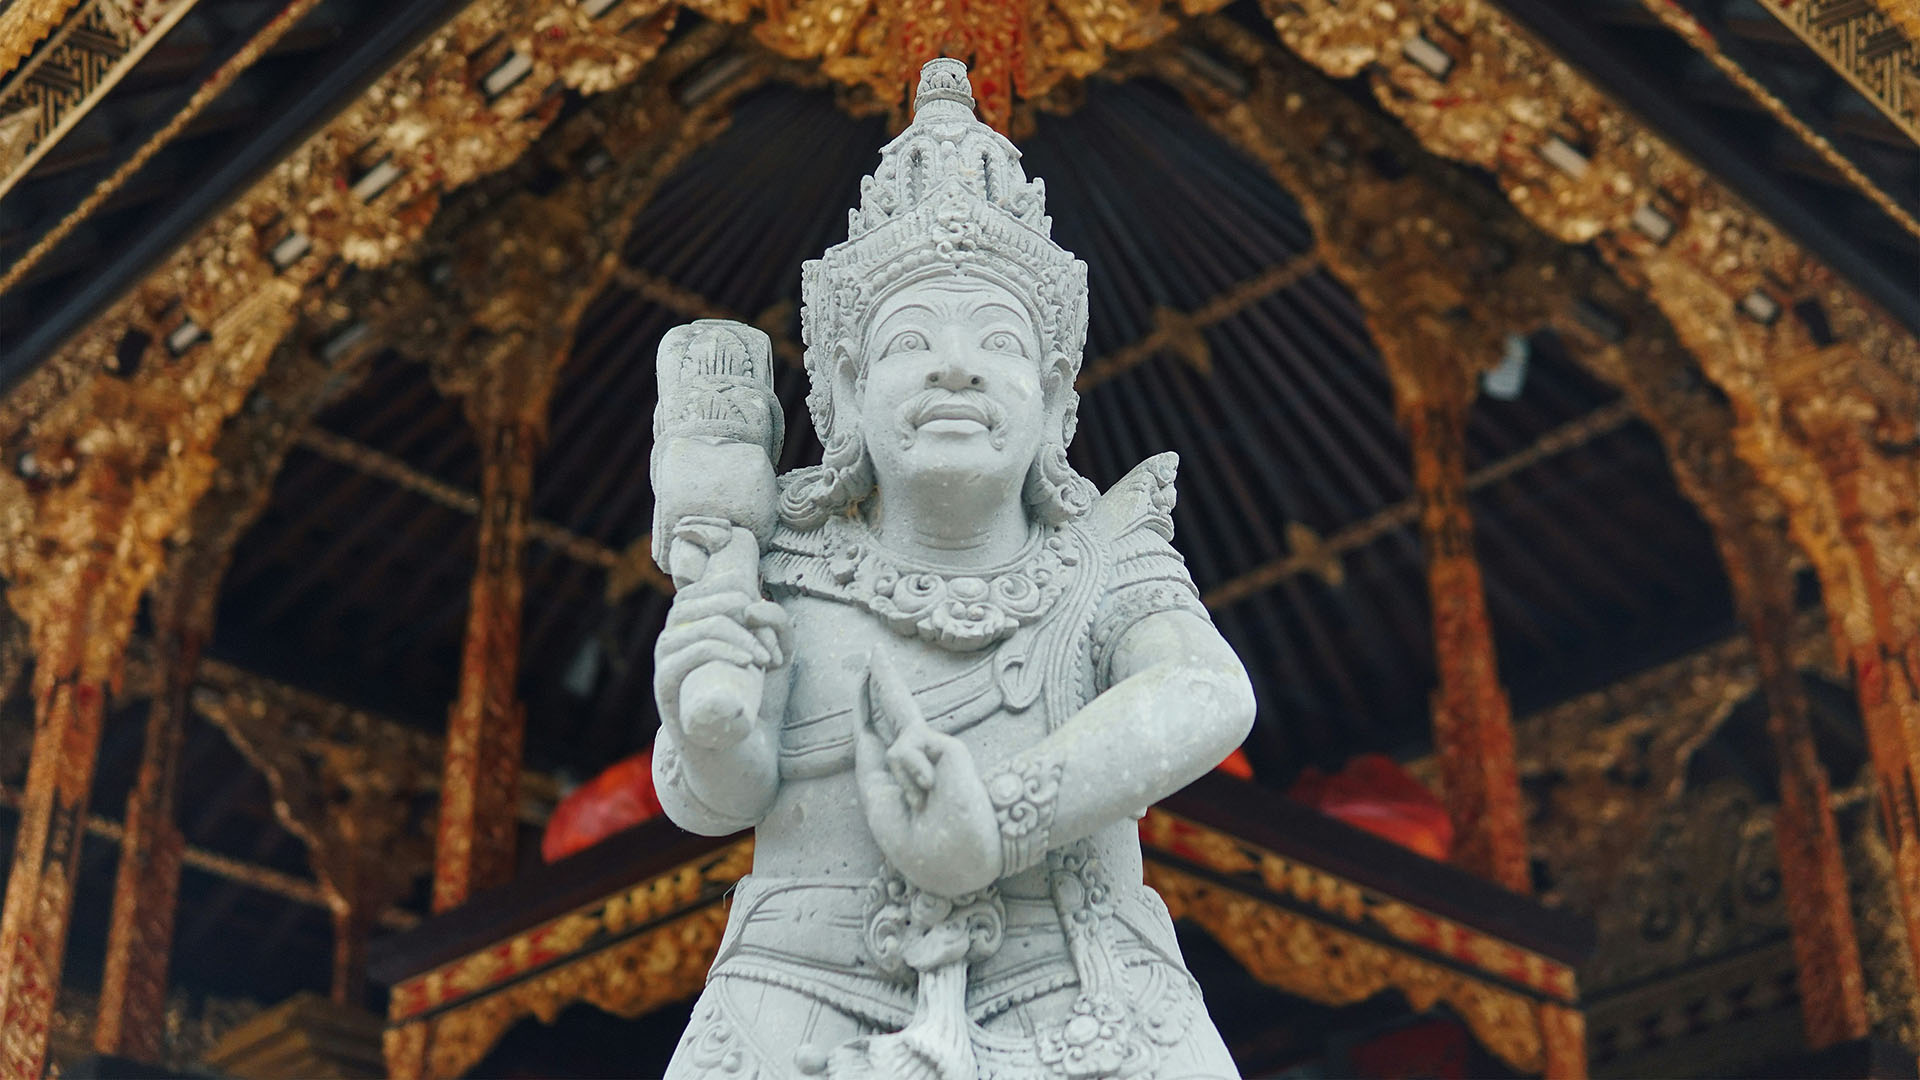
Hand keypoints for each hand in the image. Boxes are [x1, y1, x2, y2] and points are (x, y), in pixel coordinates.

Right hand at [654, 585, 790, 744]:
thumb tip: (754, 606)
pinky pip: (683, 652)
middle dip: (743, 614)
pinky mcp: (664, 687)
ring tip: (766, 661)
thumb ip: (776, 622)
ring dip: (738, 635)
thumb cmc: (760, 702)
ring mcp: (664, 662)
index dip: (742, 593)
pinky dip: (719, 649)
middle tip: (772, 650)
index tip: (770, 630)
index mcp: (693, 625)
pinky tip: (747, 662)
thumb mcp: (776, 654)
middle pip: (700, 599)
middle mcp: (672, 638)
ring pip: (694, 623)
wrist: (746, 756)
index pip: (707, 584)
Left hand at [854, 648, 1001, 895]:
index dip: (867, 707)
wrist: (953, 860)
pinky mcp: (947, 747)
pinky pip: (903, 749)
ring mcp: (934, 752)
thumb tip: (881, 727)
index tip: (864, 681)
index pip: (879, 735)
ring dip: (903, 780)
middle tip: (874, 650)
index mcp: (900, 778)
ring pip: (897, 731)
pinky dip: (911, 774)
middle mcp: (918, 760)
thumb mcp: (881, 803)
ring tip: (924, 805)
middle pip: (894, 710)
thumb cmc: (919, 844)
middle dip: (882, 680)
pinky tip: (931, 791)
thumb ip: (876, 760)